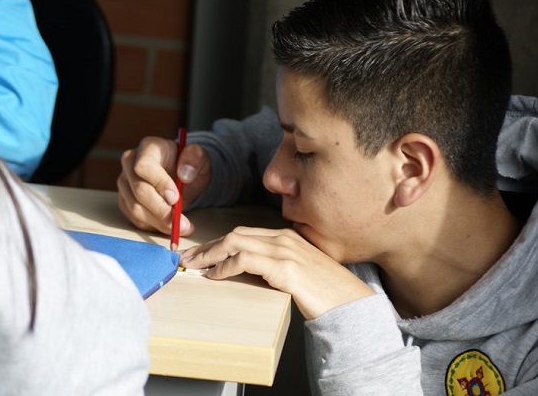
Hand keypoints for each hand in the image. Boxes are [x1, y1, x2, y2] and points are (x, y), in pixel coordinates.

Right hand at [117, 136, 211, 234]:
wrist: (181, 175)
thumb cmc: (188, 165)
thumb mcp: (200, 158)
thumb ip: (195, 159)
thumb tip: (185, 174)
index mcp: (148, 148)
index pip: (144, 166)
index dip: (159, 183)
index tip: (175, 198)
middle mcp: (130, 163)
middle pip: (139, 190)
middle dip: (161, 210)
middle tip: (181, 222)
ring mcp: (125, 183)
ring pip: (135, 208)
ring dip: (159, 222)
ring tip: (181, 227)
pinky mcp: (124, 200)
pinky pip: (134, 218)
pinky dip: (153, 226)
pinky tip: (169, 226)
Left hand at [180, 227, 374, 319]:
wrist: (350, 303)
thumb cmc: (326, 292)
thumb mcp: (299, 272)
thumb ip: (276, 267)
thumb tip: (249, 273)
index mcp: (287, 237)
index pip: (245, 233)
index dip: (219, 242)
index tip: (201, 253)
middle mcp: (283, 238)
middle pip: (236, 234)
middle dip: (208, 246)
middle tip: (187, 258)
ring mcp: (284, 251)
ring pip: (235, 243)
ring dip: (209, 254)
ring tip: (193, 266)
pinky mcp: (284, 268)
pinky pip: (244, 260)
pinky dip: (224, 267)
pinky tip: (214, 276)